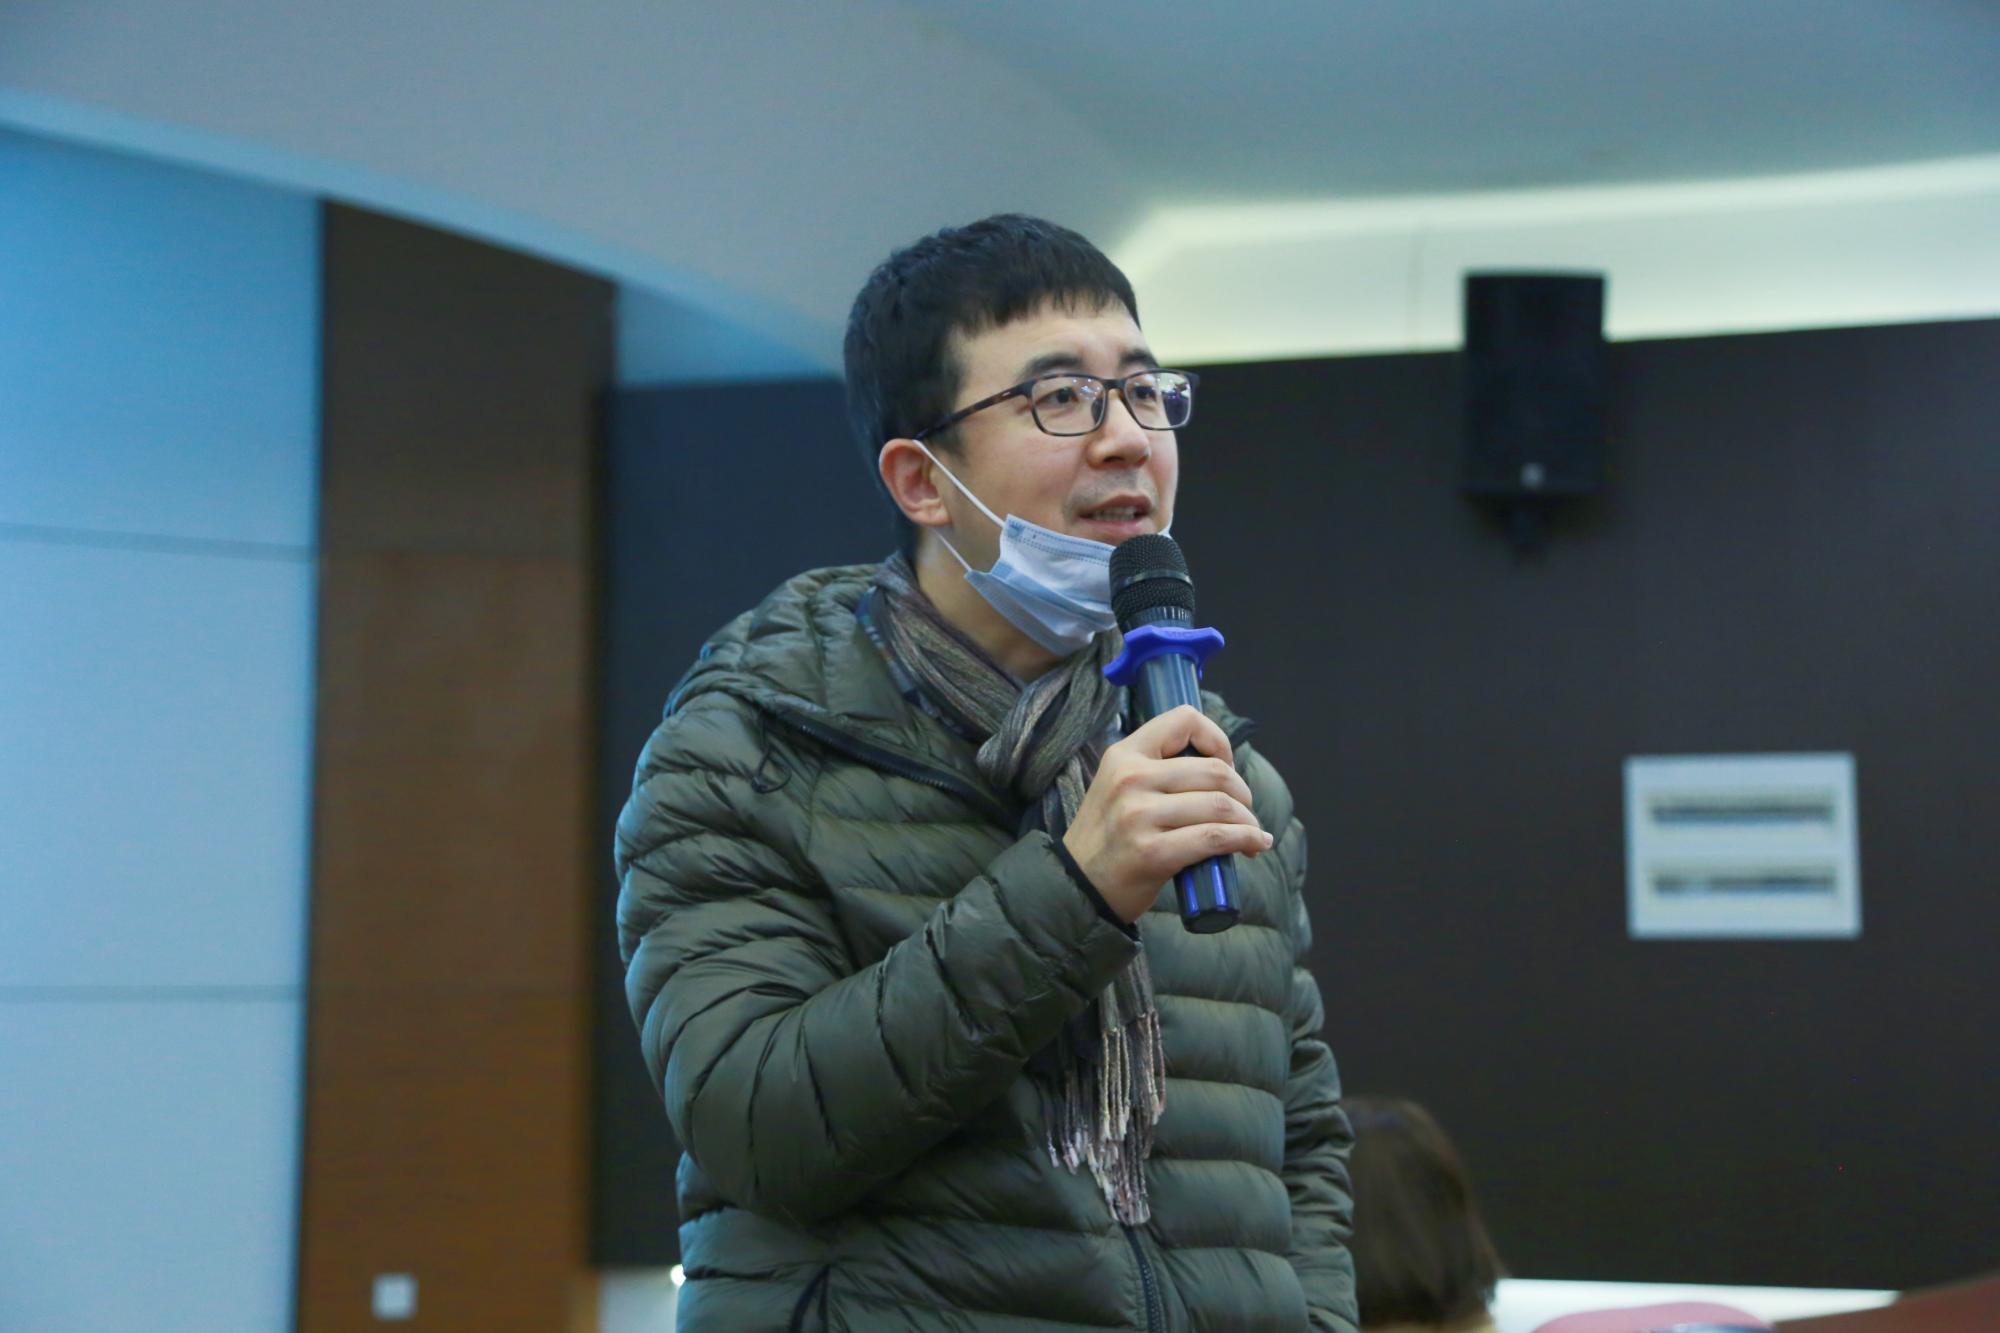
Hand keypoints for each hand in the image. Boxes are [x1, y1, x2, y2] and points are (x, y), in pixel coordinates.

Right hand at [1061, 704, 1271, 922]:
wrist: (1079, 887)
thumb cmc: (1109, 837)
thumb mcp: (1118, 787)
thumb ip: (1157, 770)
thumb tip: (1219, 768)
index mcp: (1124, 755)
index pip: (1185, 720)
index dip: (1217, 739)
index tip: (1225, 765)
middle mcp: (1131, 779)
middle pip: (1214, 770)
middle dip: (1242, 791)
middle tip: (1244, 809)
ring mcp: (1140, 815)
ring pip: (1220, 805)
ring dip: (1248, 820)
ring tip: (1251, 831)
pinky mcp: (1153, 852)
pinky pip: (1216, 837)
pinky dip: (1246, 839)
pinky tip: (1255, 844)